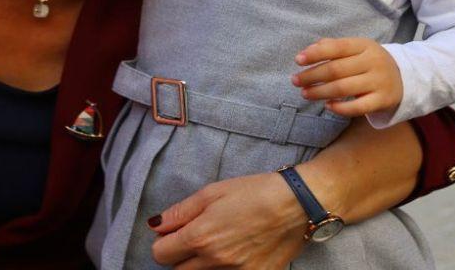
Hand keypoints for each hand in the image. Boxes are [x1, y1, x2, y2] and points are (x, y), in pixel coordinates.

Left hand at [148, 172, 306, 268]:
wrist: (297, 205)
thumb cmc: (254, 193)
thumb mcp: (212, 193)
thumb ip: (180, 212)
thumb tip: (156, 225)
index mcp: (200, 237)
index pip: (160, 255)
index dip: (164, 242)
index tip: (175, 233)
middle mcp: (215, 262)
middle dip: (180, 256)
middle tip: (196, 238)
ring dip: (201, 266)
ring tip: (217, 245)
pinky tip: (235, 253)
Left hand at [293, 38, 402, 116]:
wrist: (404, 78)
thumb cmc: (369, 62)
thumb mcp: (356, 49)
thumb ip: (333, 47)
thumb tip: (309, 50)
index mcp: (364, 45)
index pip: (337, 47)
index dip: (315, 53)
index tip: (297, 60)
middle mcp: (373, 62)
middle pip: (336, 70)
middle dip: (312, 76)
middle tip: (295, 81)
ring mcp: (379, 81)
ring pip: (343, 88)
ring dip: (320, 92)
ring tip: (305, 93)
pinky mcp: (383, 100)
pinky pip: (358, 107)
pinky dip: (340, 108)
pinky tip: (327, 105)